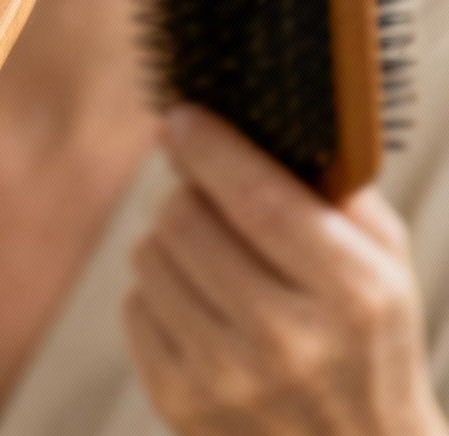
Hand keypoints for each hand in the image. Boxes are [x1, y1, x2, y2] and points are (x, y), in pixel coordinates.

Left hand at [122, 106, 446, 434]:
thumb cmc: (366, 342)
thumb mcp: (382, 267)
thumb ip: (329, 192)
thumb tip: (245, 123)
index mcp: (353, 297)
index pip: (258, 201)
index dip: (209, 149)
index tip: (181, 117)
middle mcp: (288, 340)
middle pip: (184, 220)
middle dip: (189, 194)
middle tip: (207, 197)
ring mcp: (227, 377)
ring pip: (148, 256)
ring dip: (170, 244)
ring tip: (215, 264)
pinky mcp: (177, 400)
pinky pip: (135, 304)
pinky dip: (160, 294)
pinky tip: (203, 313)